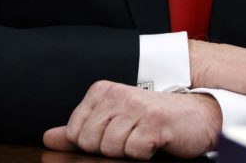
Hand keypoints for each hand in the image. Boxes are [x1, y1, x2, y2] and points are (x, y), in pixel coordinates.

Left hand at [43, 81, 221, 159]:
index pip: (75, 133)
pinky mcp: (154, 122)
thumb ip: (78, 130)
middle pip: (90, 142)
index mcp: (102, 91)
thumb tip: (48, 138)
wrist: (197, 114)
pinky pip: (133, 152)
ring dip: (129, 152)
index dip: (93, 144)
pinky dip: (144, 154)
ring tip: (143, 138)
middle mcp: (116, 94)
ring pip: (110, 148)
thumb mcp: (112, 120)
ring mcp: (135, 107)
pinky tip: (155, 142)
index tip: (114, 134)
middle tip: (131, 137)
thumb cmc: (152, 120)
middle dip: (110, 149)